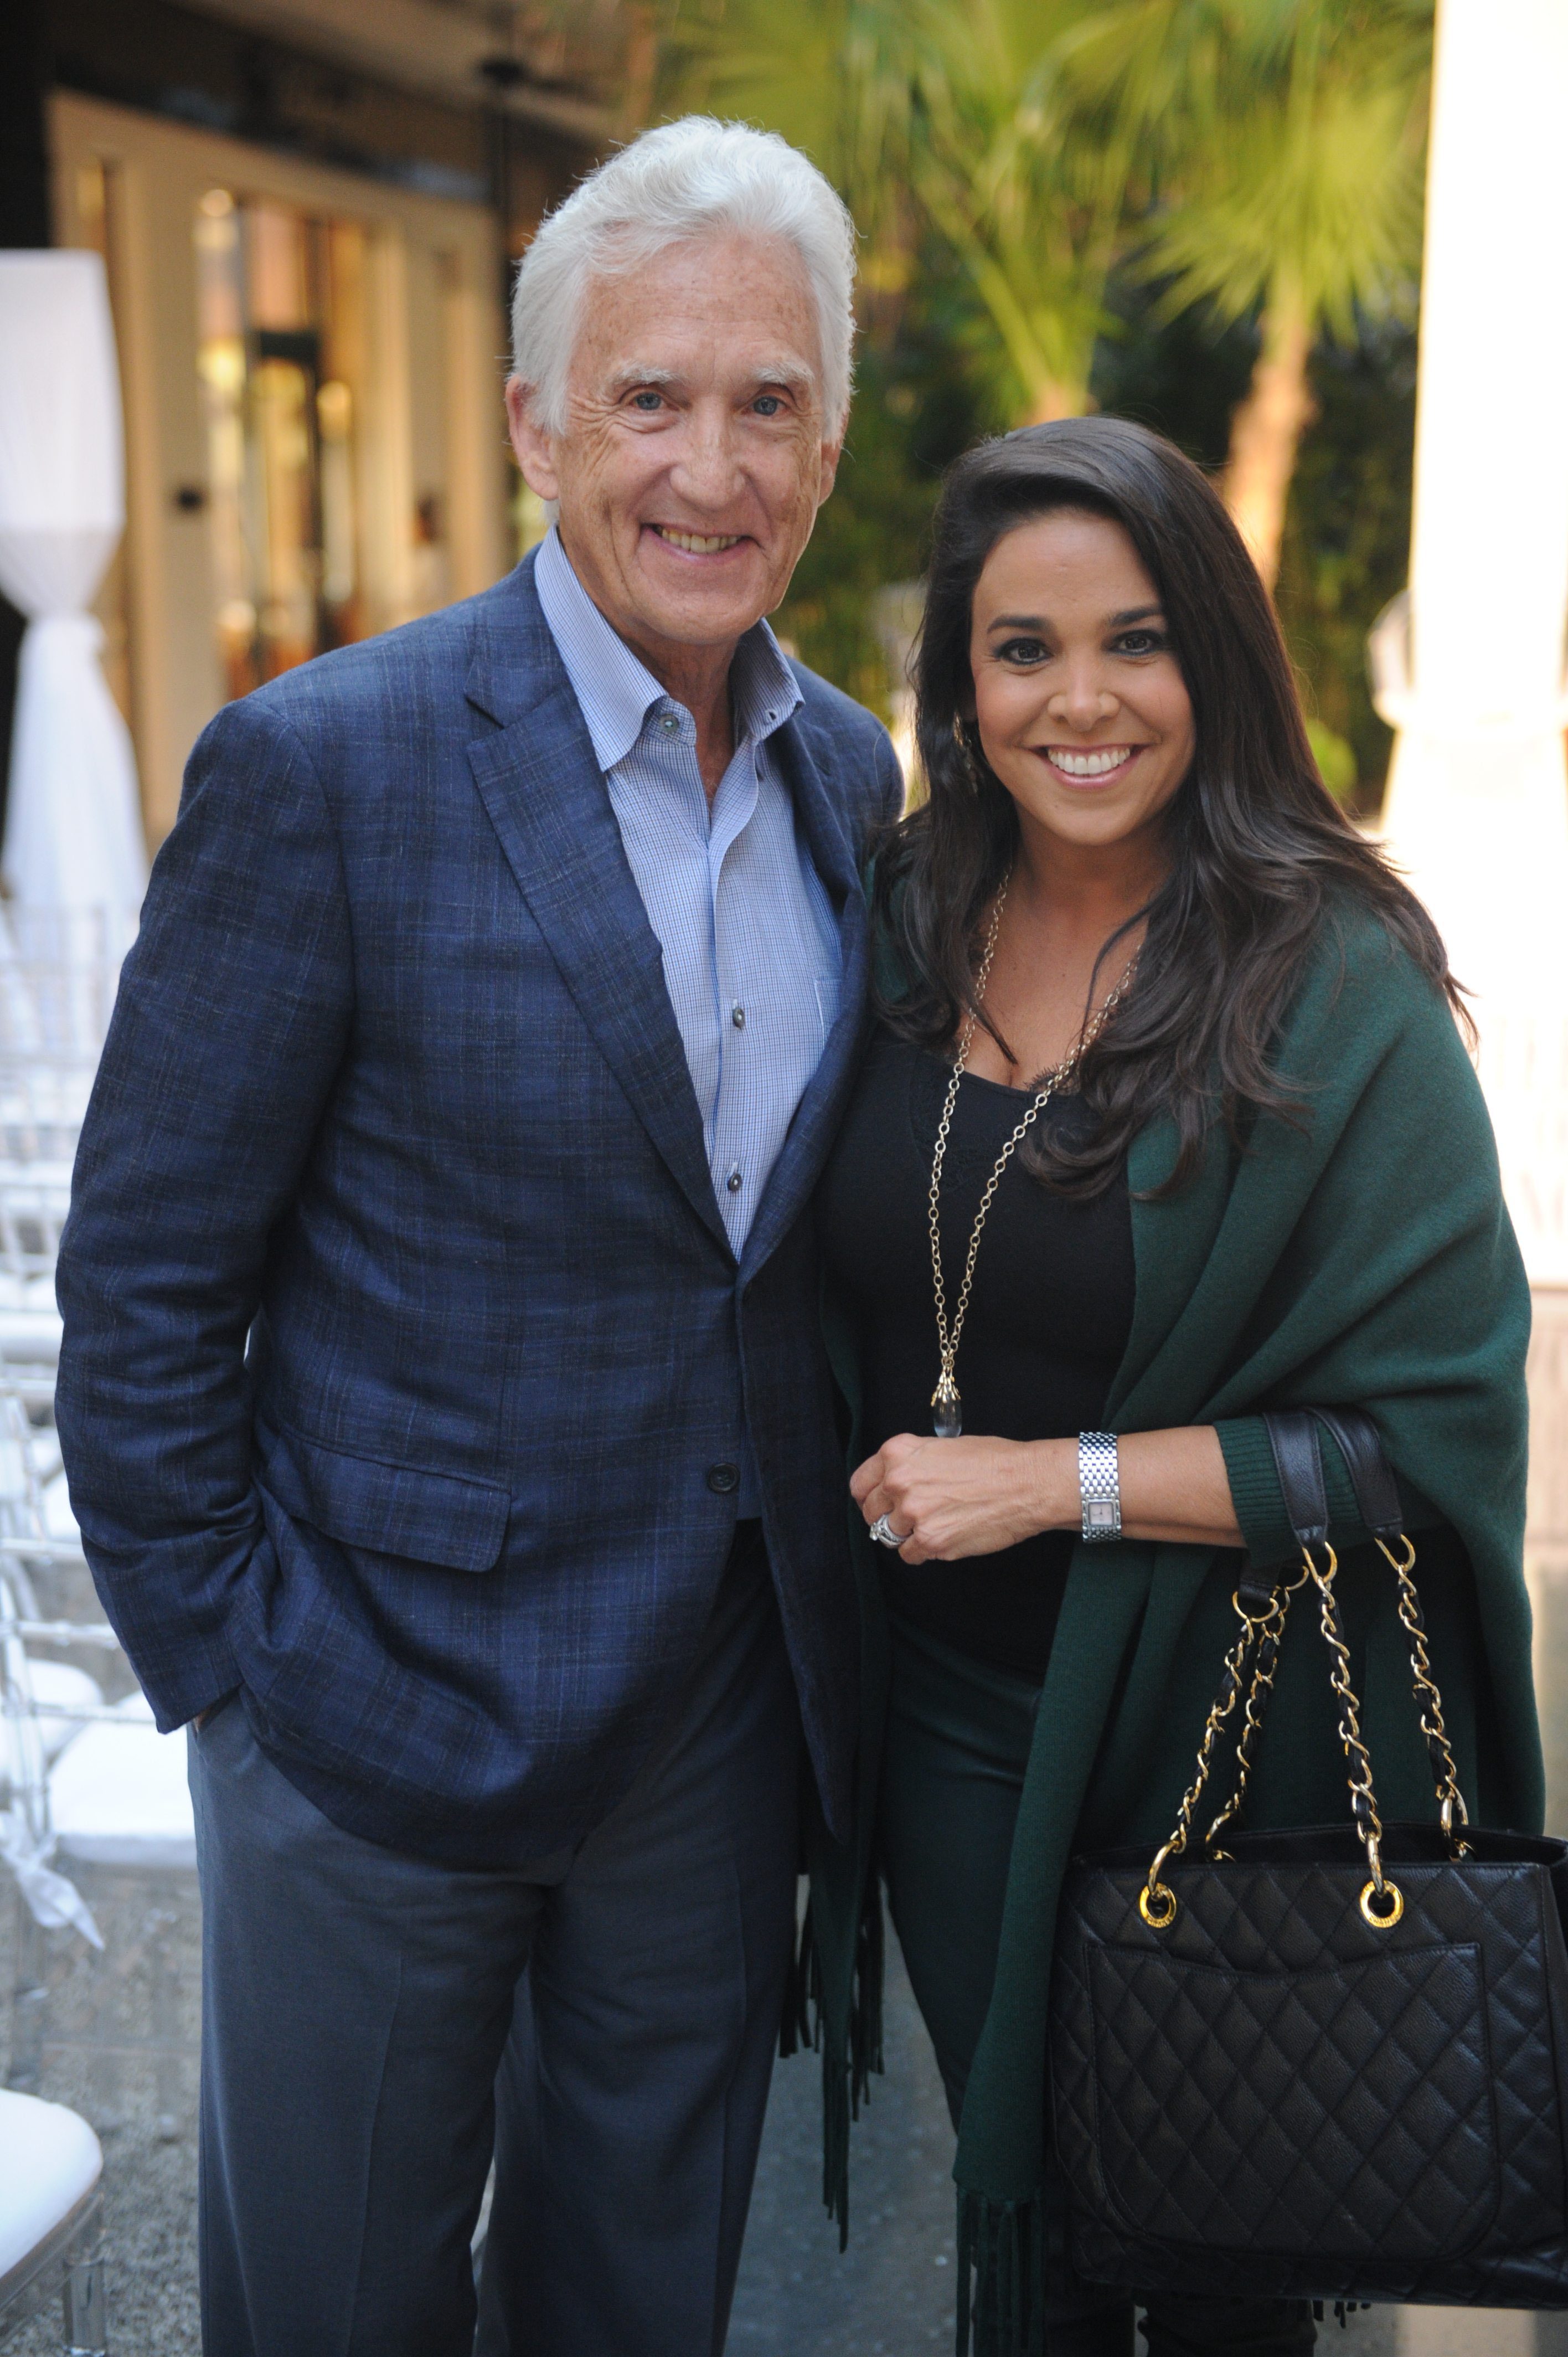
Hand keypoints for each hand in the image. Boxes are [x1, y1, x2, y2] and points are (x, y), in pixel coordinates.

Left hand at [850, 1432, 1072, 1565]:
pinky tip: (942, 1538)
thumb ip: (912, 1464)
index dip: (869, 1497)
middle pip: (871, 1512)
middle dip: (886, 1517)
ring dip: (905, 1535)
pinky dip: (922, 1552)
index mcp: (898, 1453)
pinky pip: (909, 1555)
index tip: (877, 1504)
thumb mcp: (941, 1446)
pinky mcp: (930, 1541)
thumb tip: (896, 1482)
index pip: (860, 1483)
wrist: (1026, 1483)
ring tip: (930, 1527)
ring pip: (888, 1536)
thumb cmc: (993, 1461)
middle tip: (908, 1519)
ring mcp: (913, 1514)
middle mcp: (899, 1482)